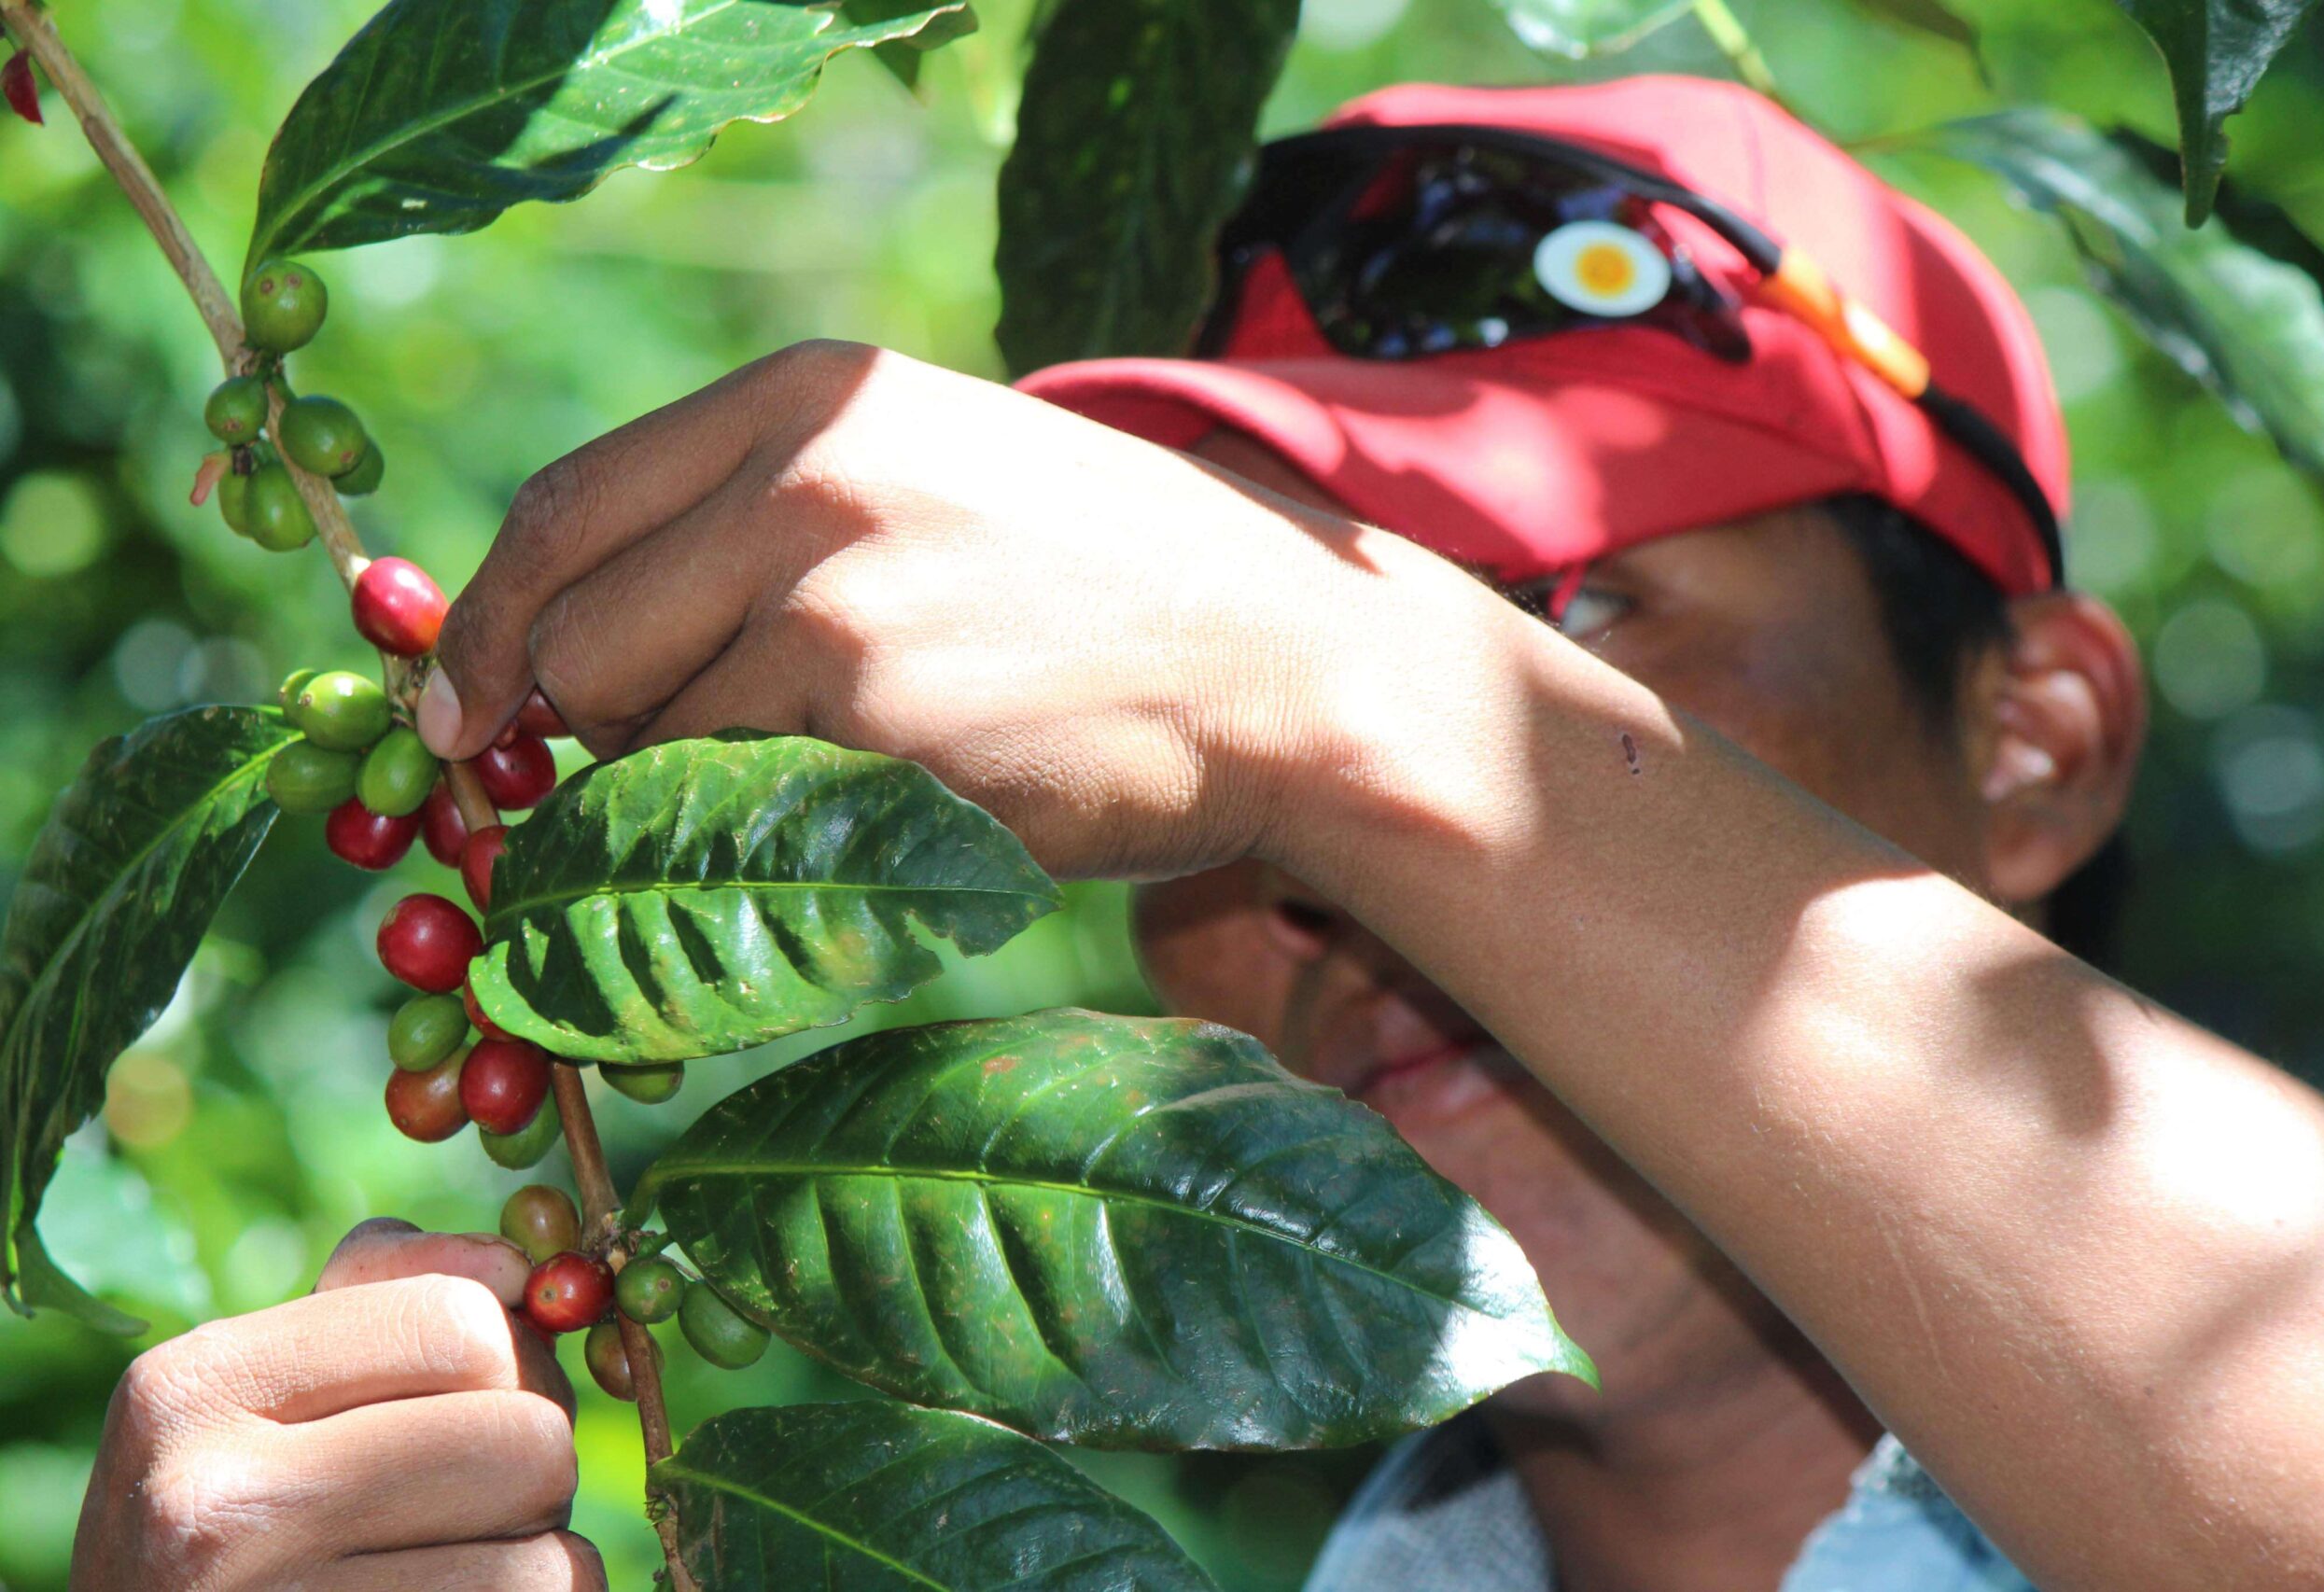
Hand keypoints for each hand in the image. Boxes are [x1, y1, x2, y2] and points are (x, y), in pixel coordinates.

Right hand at [71, 1219, 599, 1590]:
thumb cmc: (233, 1513)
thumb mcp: (265, 1389)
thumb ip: (392, 1290)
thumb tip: (523, 1269)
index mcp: (195, 1387)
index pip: (459, 1324)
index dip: (513, 1358)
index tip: (485, 1398)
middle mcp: (216, 1506)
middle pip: (528, 1438)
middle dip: (534, 1464)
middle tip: (476, 1497)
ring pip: (548, 1556)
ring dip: (535, 1554)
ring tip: (453, 1561)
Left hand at [419, 340, 1501, 879]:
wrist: (1285, 658)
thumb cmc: (1103, 585)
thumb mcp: (927, 476)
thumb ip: (759, 517)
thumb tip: (567, 634)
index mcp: (807, 398)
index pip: (564, 510)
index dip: (488, 628)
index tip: (467, 718)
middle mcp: (803, 482)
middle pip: (578, 643)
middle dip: (592, 739)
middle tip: (672, 780)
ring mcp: (838, 610)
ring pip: (650, 753)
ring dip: (695, 805)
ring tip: (834, 789)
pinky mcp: (881, 738)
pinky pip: (747, 825)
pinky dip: (781, 853)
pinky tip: (895, 819)